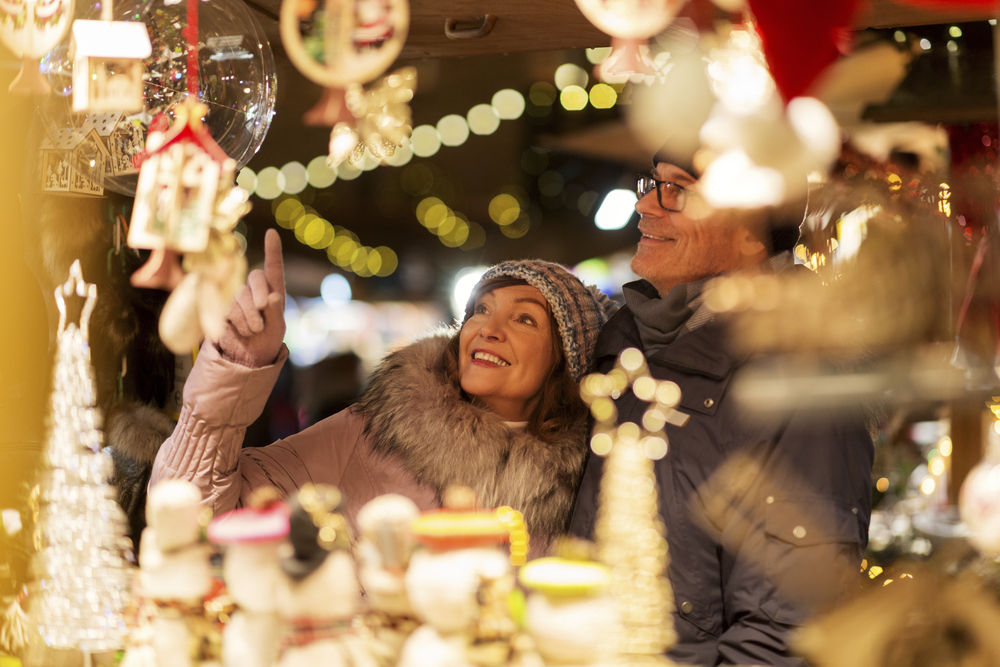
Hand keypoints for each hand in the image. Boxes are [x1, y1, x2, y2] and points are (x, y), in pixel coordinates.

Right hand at [218, 229, 286, 367]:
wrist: (247, 358)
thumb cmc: (267, 342)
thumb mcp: (277, 329)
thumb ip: (276, 313)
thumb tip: (273, 296)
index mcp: (273, 292)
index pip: (273, 269)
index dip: (272, 251)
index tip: (272, 233)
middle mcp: (255, 291)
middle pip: (255, 277)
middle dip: (260, 294)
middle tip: (263, 310)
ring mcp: (237, 298)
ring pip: (241, 296)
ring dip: (250, 316)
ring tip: (254, 330)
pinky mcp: (222, 309)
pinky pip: (229, 308)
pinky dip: (238, 322)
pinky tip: (241, 332)